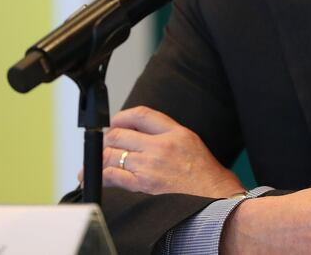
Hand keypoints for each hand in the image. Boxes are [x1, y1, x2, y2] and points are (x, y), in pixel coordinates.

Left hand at [89, 105, 244, 197]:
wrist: (213, 196)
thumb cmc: (203, 172)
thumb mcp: (190, 140)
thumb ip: (165, 132)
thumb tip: (138, 130)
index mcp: (175, 132)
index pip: (140, 114)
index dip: (122, 116)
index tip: (116, 122)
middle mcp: (161, 146)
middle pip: (119, 134)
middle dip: (108, 139)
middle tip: (106, 144)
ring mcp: (150, 166)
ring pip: (111, 154)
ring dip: (100, 157)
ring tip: (98, 162)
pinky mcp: (143, 185)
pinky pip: (112, 176)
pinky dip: (100, 176)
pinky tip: (96, 177)